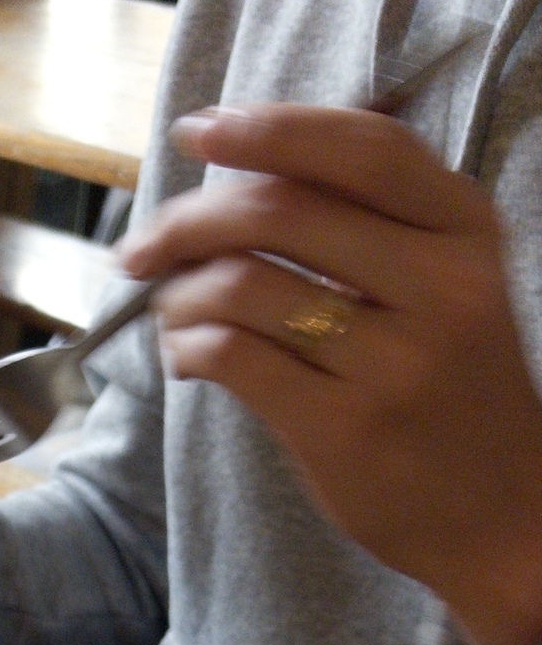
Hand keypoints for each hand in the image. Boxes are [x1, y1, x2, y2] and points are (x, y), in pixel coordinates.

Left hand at [120, 104, 541, 644]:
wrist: (501, 515)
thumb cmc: (452, 392)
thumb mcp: (448, 286)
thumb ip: (373, 222)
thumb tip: (243, 169)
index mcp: (465, 230)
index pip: (358, 149)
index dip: (268, 129)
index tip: (199, 130)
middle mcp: (440, 284)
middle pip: (279, 210)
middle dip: (186, 221)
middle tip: (143, 248)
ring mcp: (393, 360)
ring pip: (243, 284)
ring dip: (179, 295)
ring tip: (172, 314)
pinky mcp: (343, 427)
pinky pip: (233, 357)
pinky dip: (187, 348)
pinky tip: (188, 358)